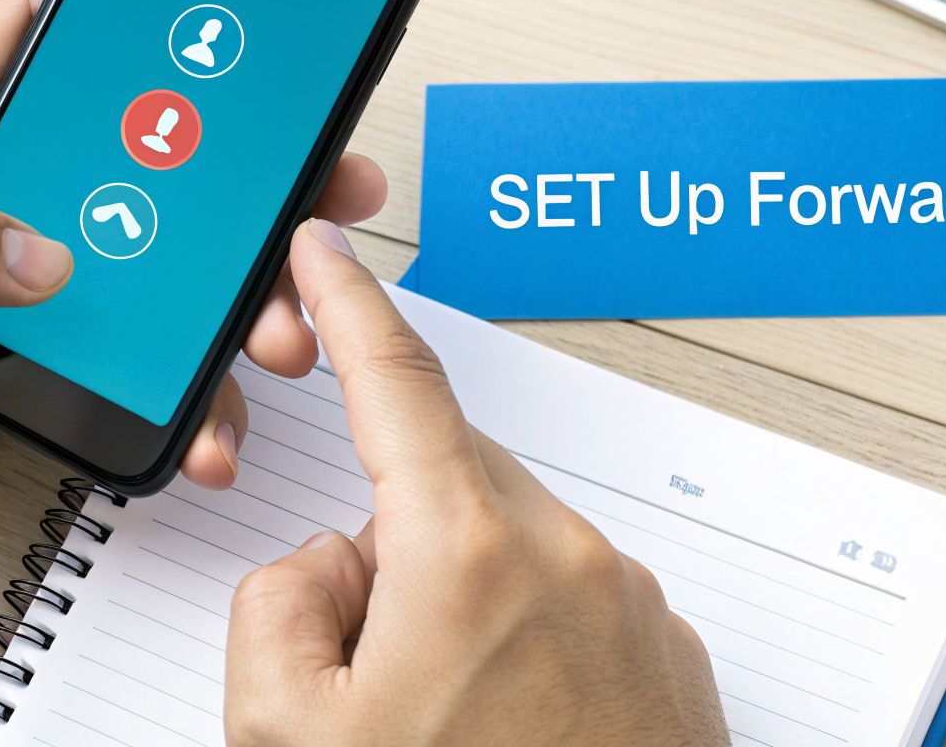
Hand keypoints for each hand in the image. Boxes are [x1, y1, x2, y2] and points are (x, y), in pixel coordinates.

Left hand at [0, 0, 385, 560]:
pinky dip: (186, 383)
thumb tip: (43, 252)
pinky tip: (212, 411)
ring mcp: (21, 279)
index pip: (11, 44)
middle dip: (229, 171)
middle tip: (313, 181)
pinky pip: (138, 352)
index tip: (189, 3)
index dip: (99, 13)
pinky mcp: (47, 352)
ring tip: (279, 328)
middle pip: (128, 154)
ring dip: (232, 292)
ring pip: (156, 259)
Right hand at [222, 221, 728, 745]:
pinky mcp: (666, 652)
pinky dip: (520, 638)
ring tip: (442, 719)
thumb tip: (332, 565)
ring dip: (455, 600)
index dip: (349, 303)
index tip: (326, 247)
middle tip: (363, 655)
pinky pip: (566, 600)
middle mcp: (565, 557)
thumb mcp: (292, 733)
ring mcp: (628, 604)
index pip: (396, 382)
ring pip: (505, 546)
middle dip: (390, 534)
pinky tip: (502, 730)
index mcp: (469, 552)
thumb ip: (279, 605)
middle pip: (446, 480)